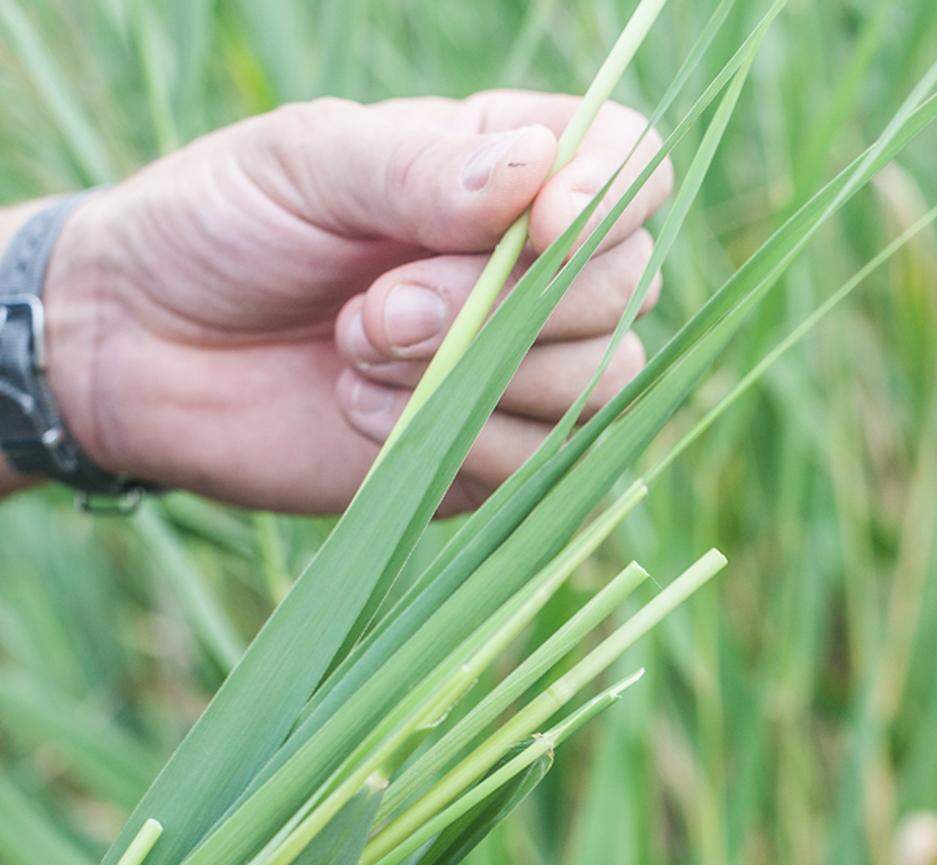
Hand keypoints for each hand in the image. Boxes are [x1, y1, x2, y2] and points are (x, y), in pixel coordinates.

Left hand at [36, 92, 670, 514]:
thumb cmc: (219, 225)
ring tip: (353, 352)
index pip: (632, 170)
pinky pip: (537, 466)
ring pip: (596, 385)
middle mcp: (530, 272)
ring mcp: (515, 373)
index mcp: (505, 169)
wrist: (140, 348)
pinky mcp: (484, 461)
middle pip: (621, 289)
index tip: (543, 221)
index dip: (612, 200)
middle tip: (374, 306)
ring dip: (476, 376)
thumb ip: (419, 166)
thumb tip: (538, 176)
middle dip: (504, 305)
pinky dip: (458, 443)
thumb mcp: (307, 162)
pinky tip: (360, 413)